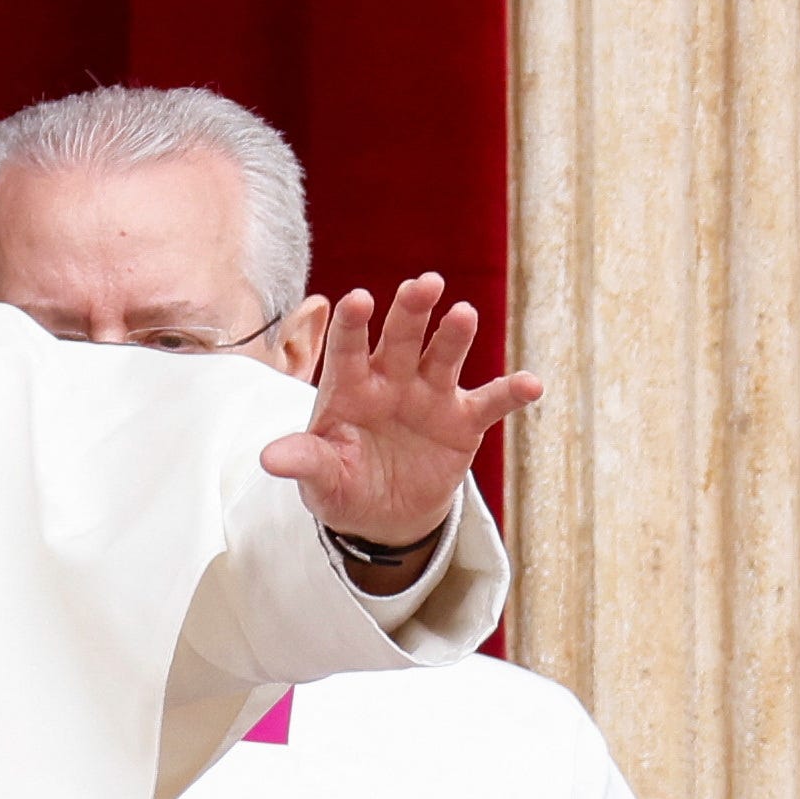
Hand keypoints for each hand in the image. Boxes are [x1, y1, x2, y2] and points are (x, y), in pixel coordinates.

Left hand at [260, 273, 542, 547]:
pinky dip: (510, 392)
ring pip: (444, 356)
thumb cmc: (343, 484)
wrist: (383, 514)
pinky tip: (531, 384)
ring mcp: (429, 395)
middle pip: (401, 337)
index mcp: (349, 387)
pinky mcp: (463, 420)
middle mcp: (391, 380)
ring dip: (455, 335)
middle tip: (423, 284)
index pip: (347, 348)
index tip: (358, 300)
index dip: (352, 324)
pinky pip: (489, 401)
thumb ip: (303, 461)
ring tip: (464, 315)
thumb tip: (268, 459)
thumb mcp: (320, 478)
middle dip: (411, 310)